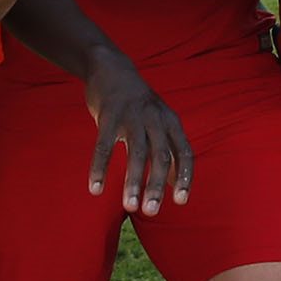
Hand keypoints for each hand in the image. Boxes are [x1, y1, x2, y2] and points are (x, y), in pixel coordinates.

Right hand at [84, 53, 194, 216]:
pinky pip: (104, 146)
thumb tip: (176, 184)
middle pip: (160, 156)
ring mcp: (132, 115)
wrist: (110, 67)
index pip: (184, 152)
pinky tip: (96, 189)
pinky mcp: (109, 114)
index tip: (180, 202)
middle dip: (157, 186)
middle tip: (151, 212)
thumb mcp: (159, 120)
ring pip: (136, 153)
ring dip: (133, 182)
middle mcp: (155, 118)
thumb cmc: (137, 104)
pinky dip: (100, 168)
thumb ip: (168, 148)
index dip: (184, 177)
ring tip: (129, 207)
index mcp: (171, 121)